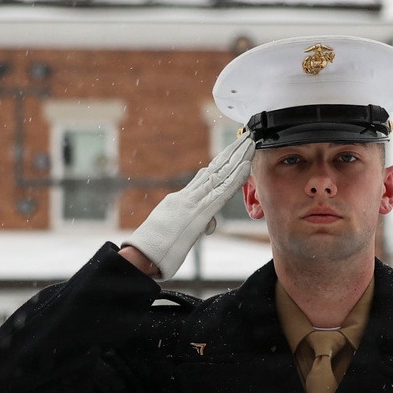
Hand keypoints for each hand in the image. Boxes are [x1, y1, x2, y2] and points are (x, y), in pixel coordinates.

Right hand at [122, 131, 254, 279]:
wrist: (143, 254)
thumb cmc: (155, 250)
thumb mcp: (174, 232)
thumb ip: (192, 225)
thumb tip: (208, 225)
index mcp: (180, 200)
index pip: (205, 178)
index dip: (220, 163)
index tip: (230, 151)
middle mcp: (187, 196)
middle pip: (214, 171)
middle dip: (231, 154)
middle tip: (245, 138)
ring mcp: (193, 202)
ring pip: (219, 176)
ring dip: (237, 159)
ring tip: (249, 143)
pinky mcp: (200, 212)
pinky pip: (221, 193)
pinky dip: (234, 179)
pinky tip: (245, 167)